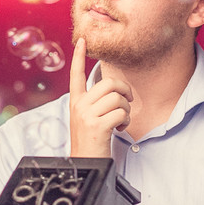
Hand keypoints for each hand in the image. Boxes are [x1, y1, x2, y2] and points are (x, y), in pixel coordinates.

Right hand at [69, 38, 132, 156]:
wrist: (85, 163)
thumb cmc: (91, 141)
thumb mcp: (87, 118)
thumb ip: (94, 103)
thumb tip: (115, 91)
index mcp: (75, 102)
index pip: (76, 75)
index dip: (78, 57)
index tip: (82, 41)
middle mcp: (78, 105)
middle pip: (108, 83)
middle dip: (124, 91)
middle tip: (127, 102)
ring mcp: (86, 115)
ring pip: (117, 98)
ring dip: (126, 109)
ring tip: (120, 121)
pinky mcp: (96, 125)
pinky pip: (121, 113)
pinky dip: (126, 121)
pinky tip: (119, 129)